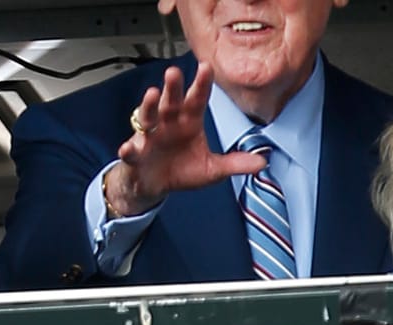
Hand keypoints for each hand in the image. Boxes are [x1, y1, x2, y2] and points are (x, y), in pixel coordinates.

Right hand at [102, 62, 266, 216]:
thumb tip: (263, 162)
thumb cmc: (181, 171)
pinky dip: (130, 149)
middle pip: (171, 100)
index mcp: (189, 121)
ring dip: (149, 105)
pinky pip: (131, 149)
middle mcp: (169, 122)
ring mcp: (150, 136)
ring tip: (153, 95)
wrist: (154, 187)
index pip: (197, 99)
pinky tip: (129, 147)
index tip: (206, 67)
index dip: (201, 84)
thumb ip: (235, 164)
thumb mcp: (212, 170)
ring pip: (148, 116)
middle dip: (172, 86)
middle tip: (175, 72)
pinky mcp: (136, 154)